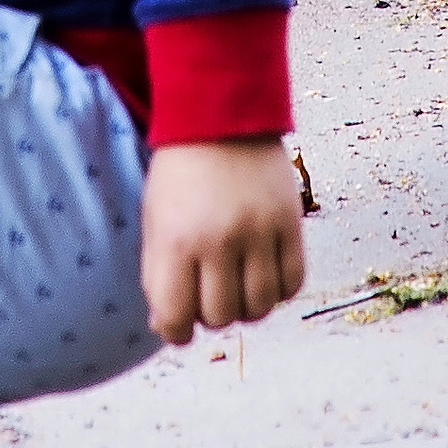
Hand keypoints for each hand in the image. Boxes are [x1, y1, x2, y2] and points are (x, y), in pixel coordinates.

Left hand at [140, 137, 305, 345]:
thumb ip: (158, 274)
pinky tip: (264, 276)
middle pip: (220, 316)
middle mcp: (219, 240)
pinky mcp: (291, 223)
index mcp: (176, 239)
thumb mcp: (155, 219)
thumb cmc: (180, 173)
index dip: (176, 332)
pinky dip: (279, 291)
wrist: (222, 115)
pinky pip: (292, 283)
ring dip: (246, 307)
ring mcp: (259, 232)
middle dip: (211, 315)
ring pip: (259, 307)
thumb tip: (168, 328)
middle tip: (209, 295)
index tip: (179, 326)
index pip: (176, 317)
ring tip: (238, 288)